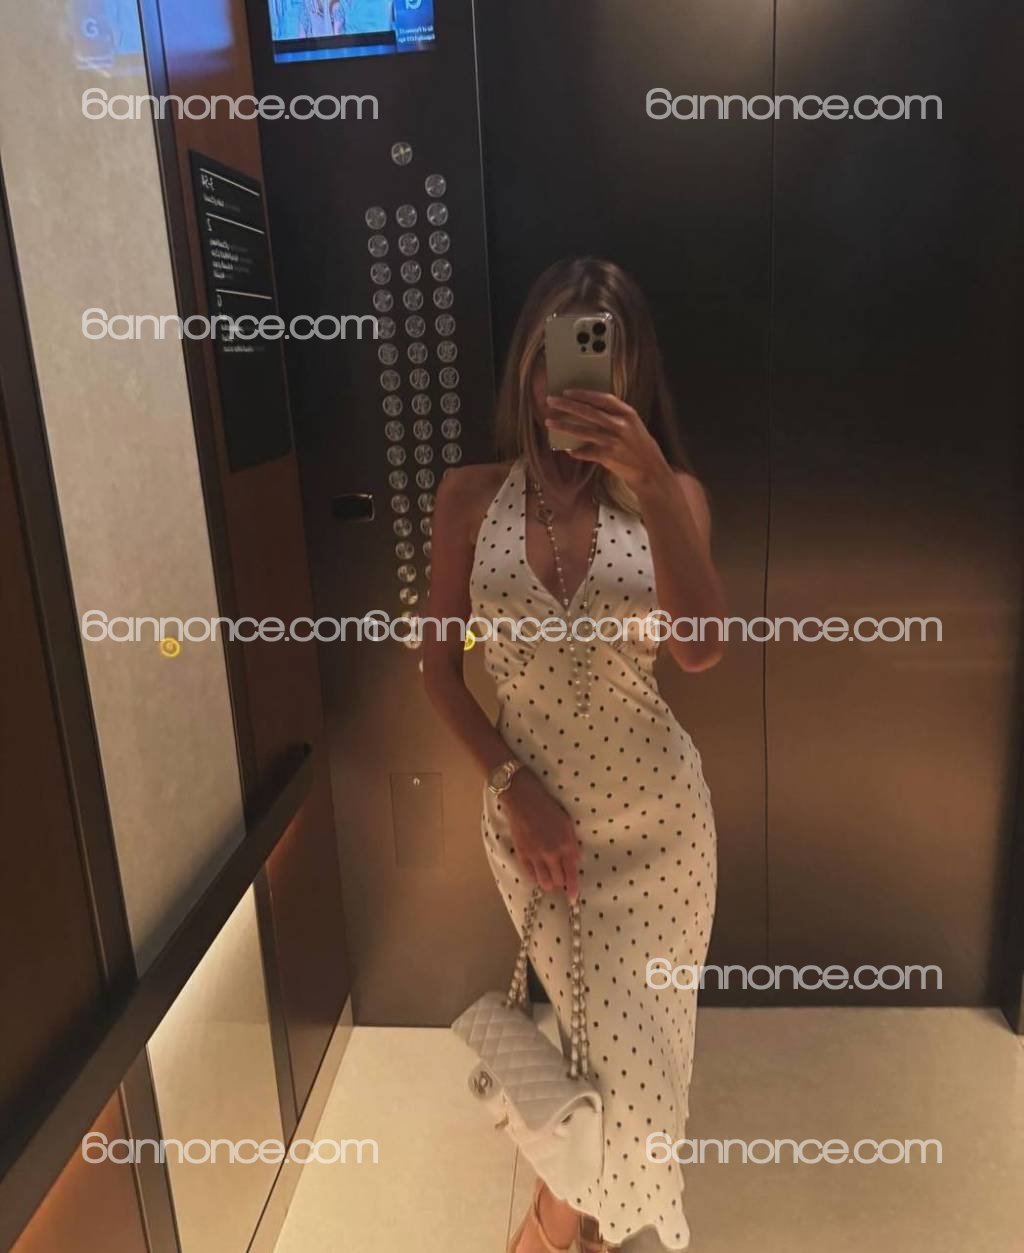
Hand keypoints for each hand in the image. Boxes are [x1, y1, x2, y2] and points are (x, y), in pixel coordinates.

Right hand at [500, 769, 580, 898]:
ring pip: (544, 882)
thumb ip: (573, 843)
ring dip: (548, 883)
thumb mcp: (567, 822)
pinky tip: (537, 874)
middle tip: (560, 878)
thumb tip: (577, 859)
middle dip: (561, 882)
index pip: (572, 874)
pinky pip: (529, 875)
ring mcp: (536, 855)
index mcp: (566, 845)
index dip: (573, 888)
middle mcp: (552, 853)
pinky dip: (535, 877)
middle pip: (558, 881)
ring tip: (548, 879)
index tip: (573, 898)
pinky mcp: (522, 854)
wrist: (523, 799)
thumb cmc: (547, 807)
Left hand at [545, 389, 671, 491]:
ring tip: (550, 422)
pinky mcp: (608, 457)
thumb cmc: (639, 447)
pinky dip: (575, 451)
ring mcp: (613, 441)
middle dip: (567, 405)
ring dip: (564, 426)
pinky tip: (566, 449)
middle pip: (588, 412)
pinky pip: (585, 452)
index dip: (583, 394)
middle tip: (551, 401)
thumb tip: (587, 409)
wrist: (650, 471)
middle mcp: (620, 425)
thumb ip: (615, 416)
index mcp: (627, 414)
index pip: (602, 398)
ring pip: (582, 431)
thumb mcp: (633, 426)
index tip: (567, 391)